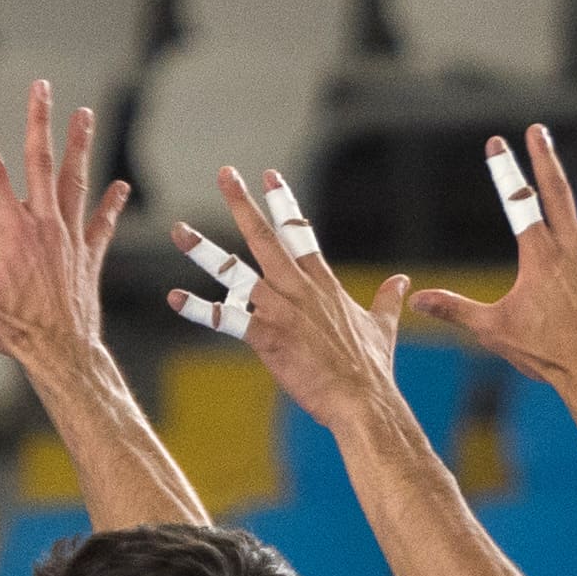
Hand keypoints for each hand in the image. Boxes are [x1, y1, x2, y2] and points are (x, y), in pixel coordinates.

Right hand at [0, 81, 132, 380]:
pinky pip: (102, 223)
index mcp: (14, 229)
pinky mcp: (89, 257)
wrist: (60, 354)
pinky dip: (111, 203)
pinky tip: (120, 185)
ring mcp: (72, 239)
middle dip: (40, 120)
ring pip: (76, 182)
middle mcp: (46, 225)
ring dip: (80, 146)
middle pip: (42, 161)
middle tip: (42, 86)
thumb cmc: (11, 329)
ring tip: (85, 114)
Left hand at [168, 166, 410, 429]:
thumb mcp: (383, 327)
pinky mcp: (268, 337)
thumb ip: (387, 300)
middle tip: (224, 174)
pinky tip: (174, 297)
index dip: (283, 203)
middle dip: (242, 204)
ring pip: (237, 274)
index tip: (268, 175)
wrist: (363, 401)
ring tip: (179, 230)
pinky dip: (199, 310)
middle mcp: (299, 289)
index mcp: (322, 284)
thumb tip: (402, 282)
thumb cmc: (372, 370)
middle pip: (265, 238)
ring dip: (205, 251)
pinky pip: (226, 320)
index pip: (300, 234)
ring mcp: (282, 311)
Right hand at [407, 127, 576, 397]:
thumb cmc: (545, 353)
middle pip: (560, 192)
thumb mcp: (492, 331)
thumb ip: (454, 309)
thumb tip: (415, 300)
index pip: (519, 203)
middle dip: (546, 158)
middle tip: (538, 130)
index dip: (505, 170)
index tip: (496, 142)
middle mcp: (573, 249)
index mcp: (540, 257)